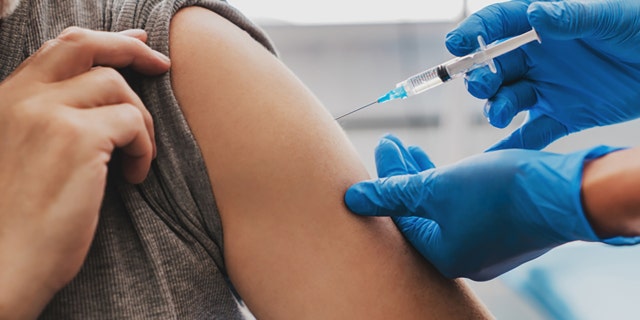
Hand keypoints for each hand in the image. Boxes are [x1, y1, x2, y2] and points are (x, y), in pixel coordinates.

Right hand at [0, 27, 169, 318]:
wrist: (7, 264)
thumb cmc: (22, 218)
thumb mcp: (25, 152)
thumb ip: (51, 117)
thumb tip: (101, 90)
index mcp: (7, 99)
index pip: (59, 48)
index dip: (104, 41)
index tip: (136, 43)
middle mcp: (22, 97)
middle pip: (87, 46)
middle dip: (131, 49)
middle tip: (162, 65)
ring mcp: (47, 113)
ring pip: (116, 87)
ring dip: (140, 122)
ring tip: (137, 159)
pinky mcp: (76, 138)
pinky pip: (132, 122)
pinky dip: (145, 148)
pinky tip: (135, 177)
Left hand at [345, 134, 626, 279]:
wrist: (567, 193)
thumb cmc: (499, 192)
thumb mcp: (436, 188)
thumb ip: (392, 194)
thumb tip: (351, 200)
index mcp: (442, 255)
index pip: (400, 217)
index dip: (385, 180)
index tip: (382, 147)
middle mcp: (463, 257)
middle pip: (419, 212)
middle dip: (402, 175)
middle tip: (391, 143)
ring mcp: (486, 245)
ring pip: (442, 208)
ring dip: (424, 176)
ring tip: (409, 148)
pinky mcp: (504, 229)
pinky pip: (465, 207)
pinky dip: (449, 185)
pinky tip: (443, 167)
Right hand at [445, 0, 639, 149]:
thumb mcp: (611, 17)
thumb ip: (572, 16)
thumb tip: (535, 13)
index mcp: (543, 26)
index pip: (500, 24)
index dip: (474, 33)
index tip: (456, 44)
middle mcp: (538, 58)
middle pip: (494, 68)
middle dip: (481, 78)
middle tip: (483, 86)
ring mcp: (547, 89)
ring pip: (506, 101)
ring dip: (496, 108)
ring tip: (501, 115)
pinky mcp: (561, 116)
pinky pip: (531, 134)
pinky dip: (513, 148)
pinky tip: (495, 161)